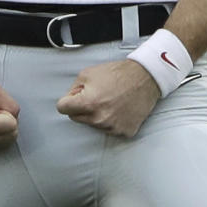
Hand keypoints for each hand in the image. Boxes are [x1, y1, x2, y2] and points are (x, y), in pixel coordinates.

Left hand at [57, 59, 181, 136]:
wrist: (144, 78)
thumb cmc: (117, 74)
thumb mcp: (87, 73)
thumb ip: (73, 89)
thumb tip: (68, 101)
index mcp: (88, 103)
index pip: (62, 109)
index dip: (67, 100)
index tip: (73, 98)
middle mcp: (99, 119)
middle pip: (76, 118)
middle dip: (81, 108)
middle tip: (95, 96)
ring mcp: (113, 127)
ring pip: (93, 124)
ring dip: (97, 114)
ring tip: (110, 100)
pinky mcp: (125, 132)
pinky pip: (109, 129)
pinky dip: (111, 120)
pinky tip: (119, 108)